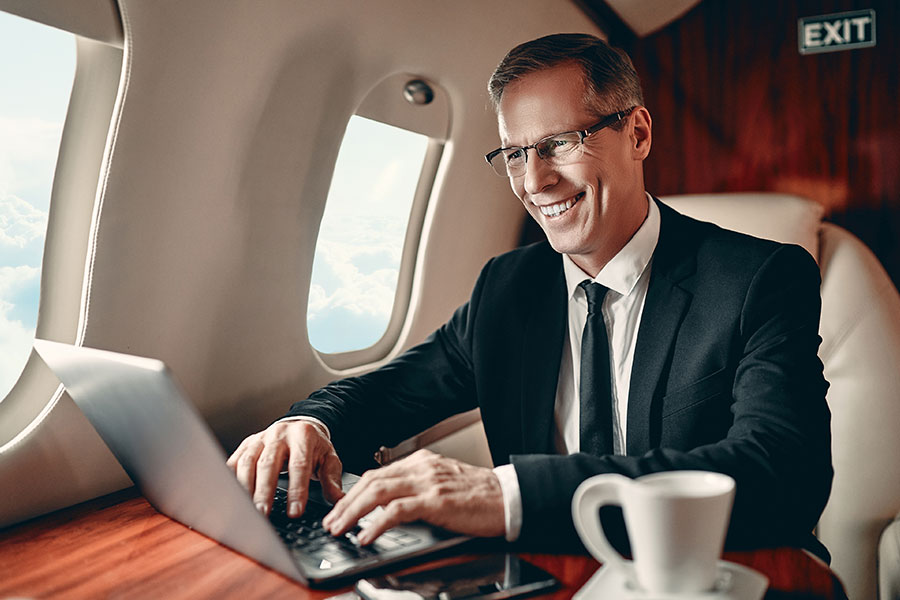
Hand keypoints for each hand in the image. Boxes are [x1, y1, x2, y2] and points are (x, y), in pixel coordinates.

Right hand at [226, 420, 343, 517]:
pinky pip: (234, 461)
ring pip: (247, 462)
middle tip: (262, 514)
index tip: (295, 512)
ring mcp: (260, 439)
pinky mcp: (246, 445)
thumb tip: (338, 501)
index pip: (299, 465)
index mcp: (303, 436)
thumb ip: (332, 479)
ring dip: (245, 487)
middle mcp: (279, 434)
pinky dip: (230, 479)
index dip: (297, 490)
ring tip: (245, 510)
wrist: (300, 425)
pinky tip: (229, 496)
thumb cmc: (314, 447)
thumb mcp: (329, 459)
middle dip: (264, 490)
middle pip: (268, 463)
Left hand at [322, 449, 504, 544]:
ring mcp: (428, 483)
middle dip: (346, 502)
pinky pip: (398, 510)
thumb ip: (417, 489)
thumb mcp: (443, 484)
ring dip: (353, 512)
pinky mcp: (436, 502)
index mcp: (422, 462)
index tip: (340, 508)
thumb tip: (389, 507)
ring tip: (339, 528)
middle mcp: (421, 468)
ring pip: (378, 492)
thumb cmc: (480, 496)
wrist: (509, 497)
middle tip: (331, 521)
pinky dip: (377, 523)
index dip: (354, 491)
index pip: (378, 473)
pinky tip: (366, 535)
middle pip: (371, 481)